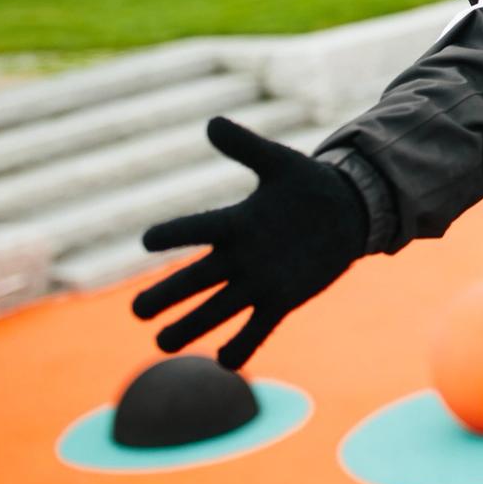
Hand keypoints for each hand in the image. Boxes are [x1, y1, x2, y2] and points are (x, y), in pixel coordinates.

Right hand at [132, 118, 368, 368]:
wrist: (345, 212)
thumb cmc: (308, 185)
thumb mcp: (280, 162)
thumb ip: (246, 146)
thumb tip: (211, 123)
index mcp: (236, 222)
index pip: (198, 229)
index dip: (174, 234)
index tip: (148, 240)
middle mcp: (240, 256)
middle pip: (196, 279)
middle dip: (167, 295)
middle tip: (137, 312)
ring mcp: (259, 281)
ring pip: (217, 309)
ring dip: (191, 326)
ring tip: (162, 344)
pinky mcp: (282, 301)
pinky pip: (257, 328)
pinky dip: (242, 345)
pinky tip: (225, 360)